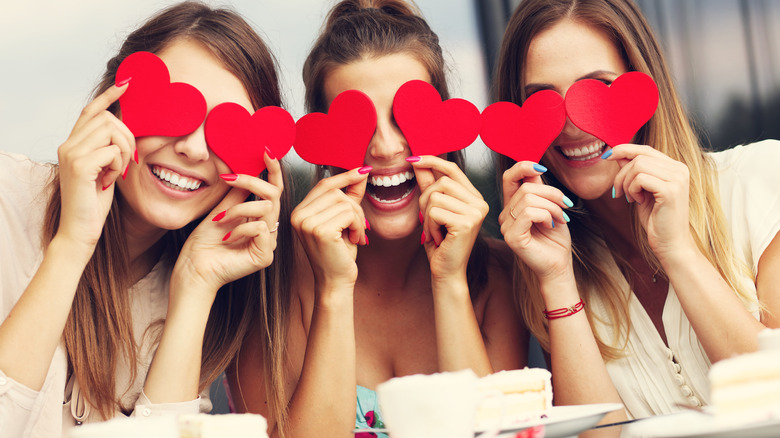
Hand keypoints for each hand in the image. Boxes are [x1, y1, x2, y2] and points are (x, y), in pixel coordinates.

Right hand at [56, 83, 134, 252]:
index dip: (109, 96)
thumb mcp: (104, 169)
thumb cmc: (94, 202)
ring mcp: (71, 153)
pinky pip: (113, 152)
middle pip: (108, 119)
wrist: (79, 230)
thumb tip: (125, 128)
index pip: (91, 110)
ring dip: (124, 153)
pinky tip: (109, 182)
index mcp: (73, 144)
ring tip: (115, 173)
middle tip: (126, 162)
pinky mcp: (79, 165)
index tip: (127, 85)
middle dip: (127, 138)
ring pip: (112, 132)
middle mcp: (68, 144)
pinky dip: (119, 167)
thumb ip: (108, 149)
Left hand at [172, 152, 282, 298]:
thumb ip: (237, 191)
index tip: (265, 151)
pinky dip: (240, 228)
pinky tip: (226, 238)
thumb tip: (247, 167)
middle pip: (274, 194)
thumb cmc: (204, 243)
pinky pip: (261, 229)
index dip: (273, 169)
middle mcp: (268, 229)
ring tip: (220, 219)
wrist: (194, 268)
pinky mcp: (265, 256)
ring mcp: (268, 243)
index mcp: (259, 217)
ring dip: (238, 209)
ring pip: (267, 209)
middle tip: (229, 177)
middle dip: (251, 181)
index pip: (273, 190)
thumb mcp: (221, 208)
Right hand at [290, 167, 368, 290]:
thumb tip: (360, 173)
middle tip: (359, 227)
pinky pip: (349, 214)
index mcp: (299, 212)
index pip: (324, 184)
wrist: (335, 282)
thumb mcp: (343, 221)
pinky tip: (355, 240)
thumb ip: (349, 197)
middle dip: (355, 207)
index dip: (345, 176)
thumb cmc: (338, 255)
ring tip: (356, 235)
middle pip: (336, 191)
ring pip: (344, 202)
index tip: (363, 171)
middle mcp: (298, 216)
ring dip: (358, 218)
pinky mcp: (320, 231)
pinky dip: (358, 226)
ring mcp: (307, 223)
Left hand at [411, 156, 487, 281]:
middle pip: (441, 182)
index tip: (413, 159)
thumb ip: (428, 186)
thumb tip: (418, 162)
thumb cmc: (440, 242)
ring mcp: (476, 212)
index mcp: (474, 197)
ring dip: (427, 215)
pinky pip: (435, 211)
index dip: (432, 161)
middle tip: (428, 221)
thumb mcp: (432, 210)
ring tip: (435, 231)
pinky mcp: (466, 223)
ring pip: (436, 196)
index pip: (452, 169)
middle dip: (425, 199)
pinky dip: (429, 225)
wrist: (446, 271)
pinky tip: (437, 237)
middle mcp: (480, 203)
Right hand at [499, 161, 572, 281]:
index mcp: (513, 206)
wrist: (559, 265)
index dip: (523, 166)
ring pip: (529, 199)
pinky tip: (551, 226)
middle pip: (526, 187)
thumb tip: (535, 166)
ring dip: (552, 207)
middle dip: (552, 194)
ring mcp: (506, 226)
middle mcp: (505, 215)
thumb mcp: (550, 206)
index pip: (509, 177)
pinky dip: (546, 216)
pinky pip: (529, 213)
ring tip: (560, 219)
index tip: (542, 168)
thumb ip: (540, 189)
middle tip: (565, 208)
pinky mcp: (512, 237)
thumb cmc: (555, 238)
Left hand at [606, 144, 693, 261]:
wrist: (670, 243)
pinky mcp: (671, 190)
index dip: (624, 149)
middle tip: (618, 192)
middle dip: (621, 174)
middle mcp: (679, 169)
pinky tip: (637, 202)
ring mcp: (677, 179)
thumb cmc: (656, 219)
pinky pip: (640, 179)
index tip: (607, 156)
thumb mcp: (641, 191)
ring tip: (630, 198)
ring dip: (626, 183)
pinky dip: (632, 190)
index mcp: (675, 167)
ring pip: (638, 166)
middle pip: (639, 156)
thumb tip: (618, 154)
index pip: (646, 149)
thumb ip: (633, 172)